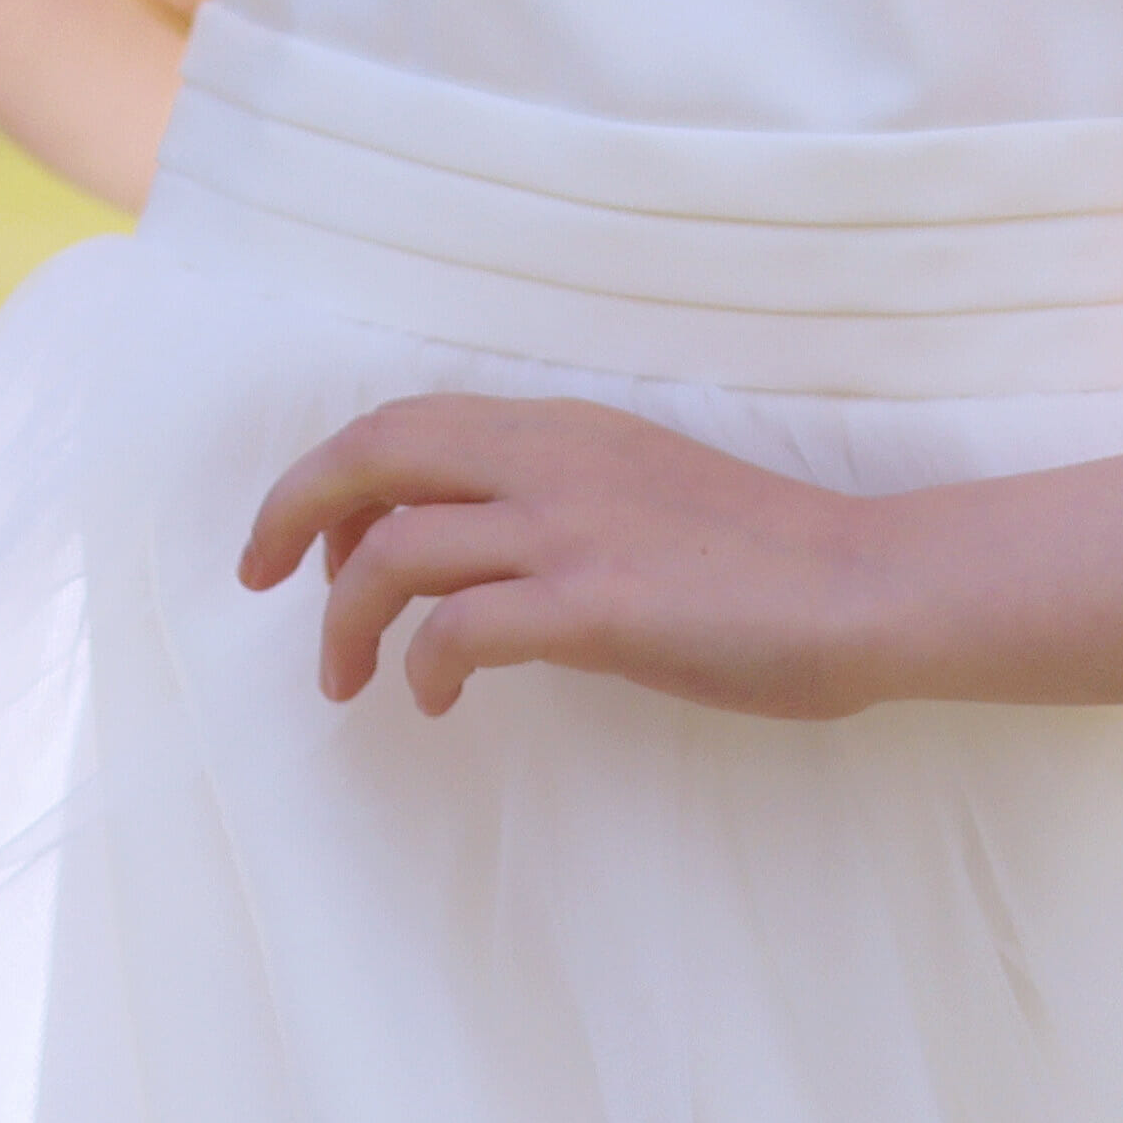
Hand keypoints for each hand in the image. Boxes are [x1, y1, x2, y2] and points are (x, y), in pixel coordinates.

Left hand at [238, 392, 894, 720]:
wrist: (865, 586)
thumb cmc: (765, 558)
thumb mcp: (640, 490)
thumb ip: (556, 496)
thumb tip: (466, 548)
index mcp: (563, 428)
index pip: (404, 422)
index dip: (331, 476)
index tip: (302, 542)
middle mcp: (554, 458)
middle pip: (373, 454)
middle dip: (292, 513)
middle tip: (257, 579)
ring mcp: (572, 527)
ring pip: (396, 549)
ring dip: (345, 618)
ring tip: (345, 679)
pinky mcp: (597, 603)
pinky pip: (458, 628)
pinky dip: (420, 666)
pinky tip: (432, 700)